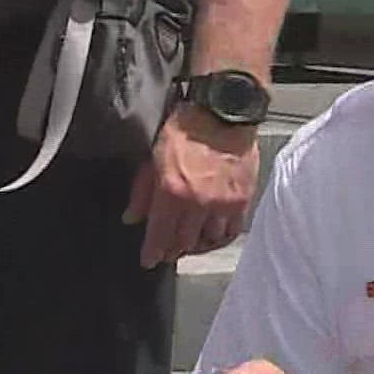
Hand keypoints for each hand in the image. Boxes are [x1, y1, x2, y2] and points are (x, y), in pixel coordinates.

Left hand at [124, 104, 260, 267]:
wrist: (224, 113)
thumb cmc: (187, 128)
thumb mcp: (153, 157)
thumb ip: (142, 192)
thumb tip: (132, 217)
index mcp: (172, 191)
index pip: (160, 234)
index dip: (153, 252)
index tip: (149, 260)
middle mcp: (198, 203)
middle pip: (184, 242)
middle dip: (173, 249)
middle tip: (168, 250)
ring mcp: (222, 204)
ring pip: (209, 240)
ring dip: (197, 245)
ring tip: (190, 243)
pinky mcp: (241, 200)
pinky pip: (231, 230)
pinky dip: (220, 236)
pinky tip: (213, 234)